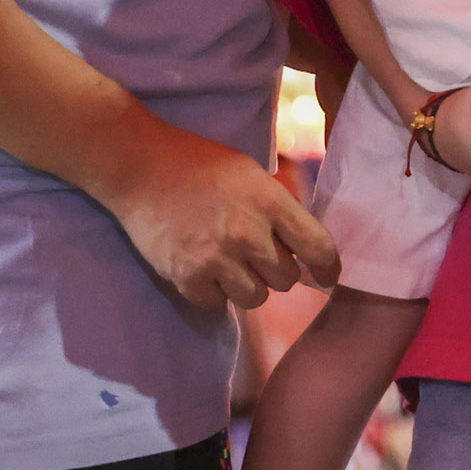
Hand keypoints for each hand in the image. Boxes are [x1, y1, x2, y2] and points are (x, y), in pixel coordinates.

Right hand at [100, 124, 340, 312]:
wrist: (141, 167)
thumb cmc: (200, 165)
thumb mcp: (251, 174)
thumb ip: (278, 207)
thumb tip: (303, 242)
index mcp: (270, 201)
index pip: (318, 248)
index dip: (328, 268)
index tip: (327, 276)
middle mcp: (247, 233)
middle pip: (287, 280)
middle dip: (276, 270)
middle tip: (255, 254)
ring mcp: (216, 258)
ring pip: (256, 298)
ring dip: (248, 285)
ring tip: (229, 262)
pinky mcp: (187, 278)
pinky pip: (218, 304)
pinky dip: (214, 292)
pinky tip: (204, 268)